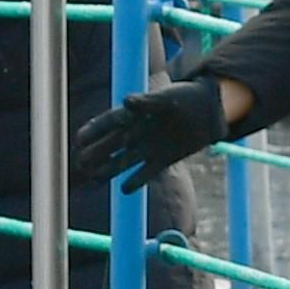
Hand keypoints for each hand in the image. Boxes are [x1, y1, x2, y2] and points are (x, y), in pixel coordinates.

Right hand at [75, 78, 238, 187]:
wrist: (209, 111)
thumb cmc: (186, 98)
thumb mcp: (167, 99)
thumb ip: (147, 103)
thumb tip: (126, 102)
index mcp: (137, 113)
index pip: (111, 123)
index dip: (95, 130)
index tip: (80, 138)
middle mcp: (140, 131)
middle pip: (113, 144)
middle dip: (97, 151)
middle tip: (81, 161)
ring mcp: (150, 146)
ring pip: (125, 160)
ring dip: (110, 168)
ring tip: (94, 177)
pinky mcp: (163, 160)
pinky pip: (146, 172)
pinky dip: (136, 181)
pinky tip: (124, 190)